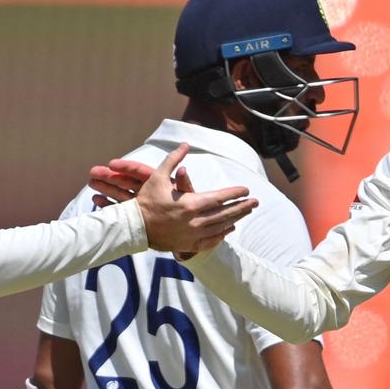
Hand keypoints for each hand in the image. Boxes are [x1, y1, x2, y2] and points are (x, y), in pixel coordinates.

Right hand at [93, 144, 256, 253]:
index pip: (220, 197)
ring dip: (235, 219)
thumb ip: (173, 160)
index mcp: (190, 203)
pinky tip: (229, 229)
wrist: (134, 228)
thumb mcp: (157, 176)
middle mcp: (195, 221)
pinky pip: (210, 240)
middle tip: (256, 203)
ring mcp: (192, 234)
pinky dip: (222, 234)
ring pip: (220, 227)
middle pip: (225, 213)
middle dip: (242, 207)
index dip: (235, 193)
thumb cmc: (145, 201)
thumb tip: (185, 144)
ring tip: (246, 213)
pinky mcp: (188, 244)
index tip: (247, 190)